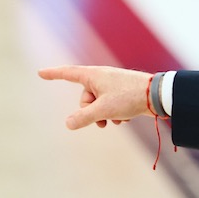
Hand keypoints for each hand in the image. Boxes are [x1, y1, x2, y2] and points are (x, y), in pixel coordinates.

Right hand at [38, 65, 154, 129]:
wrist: (158, 95)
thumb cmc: (129, 97)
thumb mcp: (103, 110)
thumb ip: (83, 117)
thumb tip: (69, 124)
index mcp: (93, 75)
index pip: (68, 73)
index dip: (53, 74)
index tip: (40, 73)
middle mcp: (102, 77)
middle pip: (85, 98)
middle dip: (91, 112)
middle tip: (103, 121)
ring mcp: (113, 85)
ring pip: (99, 104)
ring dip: (104, 115)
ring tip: (117, 120)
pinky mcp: (123, 92)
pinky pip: (111, 105)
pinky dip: (115, 113)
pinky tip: (126, 119)